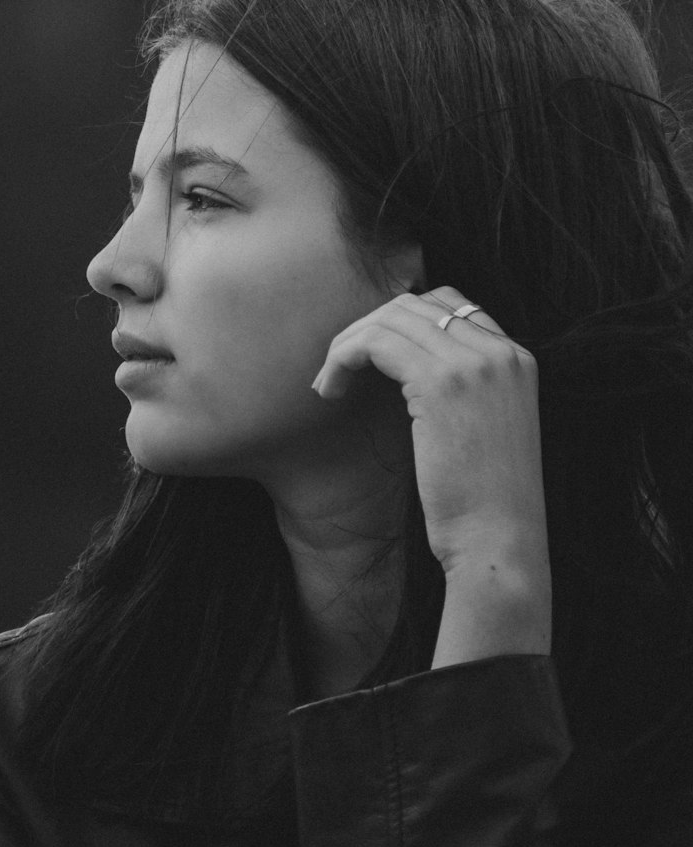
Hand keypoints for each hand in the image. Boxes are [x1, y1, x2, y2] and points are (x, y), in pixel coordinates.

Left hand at [312, 287, 549, 660]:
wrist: (500, 542)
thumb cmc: (484, 501)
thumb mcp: (484, 427)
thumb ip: (462, 387)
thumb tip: (406, 365)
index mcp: (518, 358)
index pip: (450, 304)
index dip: (401, 322)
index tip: (371, 358)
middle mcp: (501, 351)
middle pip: (415, 304)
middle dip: (367, 329)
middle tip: (337, 369)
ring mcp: (474, 362)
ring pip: (390, 318)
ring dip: (348, 344)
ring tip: (328, 382)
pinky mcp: (441, 382)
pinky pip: (376, 343)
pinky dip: (344, 358)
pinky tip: (330, 390)